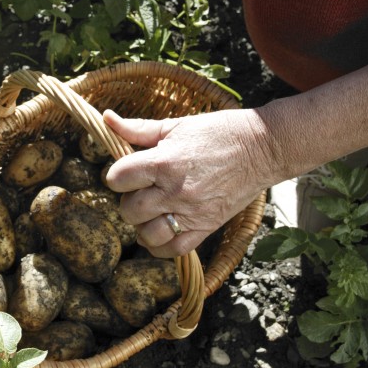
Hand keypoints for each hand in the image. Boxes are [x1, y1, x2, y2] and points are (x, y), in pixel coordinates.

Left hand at [102, 108, 276, 257]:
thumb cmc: (217, 132)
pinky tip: (159, 231)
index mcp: (164, 162)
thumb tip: (106, 117)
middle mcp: (175, 191)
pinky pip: (174, 249)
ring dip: (141, 225)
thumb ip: (137, 128)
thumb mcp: (175, 126)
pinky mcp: (207, 227)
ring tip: (149, 212)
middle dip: (127, 201)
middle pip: (129, 210)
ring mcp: (192, 212)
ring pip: (147, 234)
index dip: (116, 176)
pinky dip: (160, 246)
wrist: (262, 148)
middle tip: (139, 191)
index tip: (126, 173)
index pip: (118, 179)